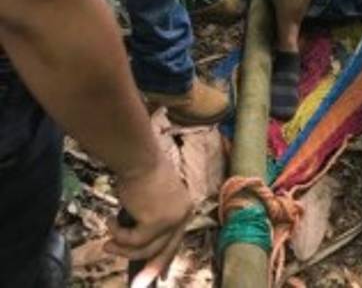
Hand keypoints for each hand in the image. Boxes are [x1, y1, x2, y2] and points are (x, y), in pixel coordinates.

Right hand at [106, 155, 190, 278]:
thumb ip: (148, 219)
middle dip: (150, 269)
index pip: (175, 239)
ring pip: (146, 248)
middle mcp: (183, 214)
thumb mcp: (149, 198)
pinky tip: (110, 222)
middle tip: (136, 285)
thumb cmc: (138, 170)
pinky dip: (119, 234)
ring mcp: (172, 219)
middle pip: (166, 249)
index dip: (165, 258)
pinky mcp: (157, 222)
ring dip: (123, 248)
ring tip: (107, 244)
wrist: (137, 156)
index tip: (158, 277)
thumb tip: (136, 243)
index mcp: (183, 206)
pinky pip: (134, 240)